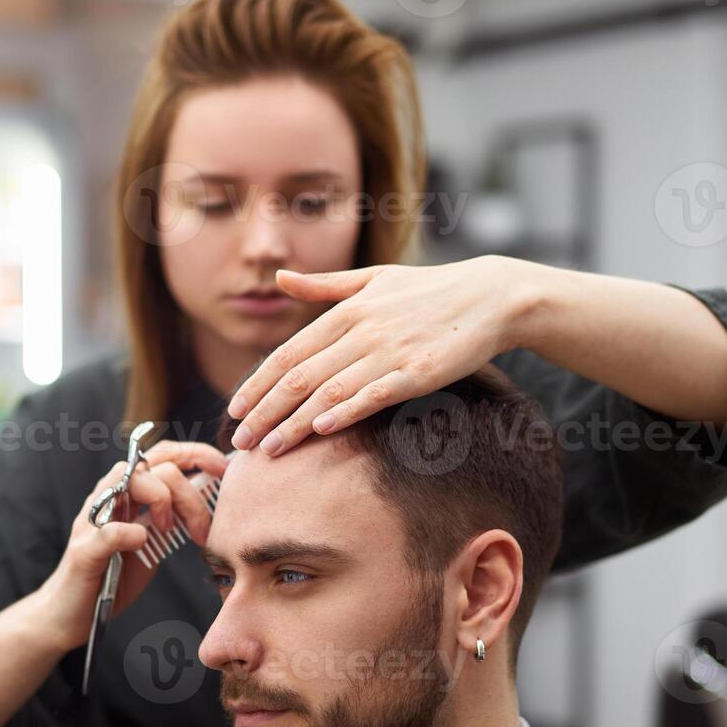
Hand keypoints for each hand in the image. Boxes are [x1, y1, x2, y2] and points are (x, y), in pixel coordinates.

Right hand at [40, 440, 229, 651]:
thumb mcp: (153, 539)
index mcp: (127, 492)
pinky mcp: (84, 551)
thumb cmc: (114, 573)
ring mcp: (93, 522)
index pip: (161, 454)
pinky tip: (142, 543)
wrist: (72, 612)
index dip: (194, 454)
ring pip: (130, 482)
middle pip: (154, 466)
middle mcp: (108, 498)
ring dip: (162, 501)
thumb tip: (212, 496)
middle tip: (199, 530)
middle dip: (189, 495)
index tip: (221, 470)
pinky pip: (109, 531)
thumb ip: (174, 515)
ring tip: (168, 531)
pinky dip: (130, 533)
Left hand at [226, 256, 536, 455]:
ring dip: (294, 423)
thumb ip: (323, 285)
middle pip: (300, 376)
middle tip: (240, 441)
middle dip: (265, 412)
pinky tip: (321, 429)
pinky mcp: (420, 371)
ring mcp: (390, 351)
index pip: (288, 353)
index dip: (258, 383)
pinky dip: (345, 411)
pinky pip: (375, 394)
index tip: (236, 409)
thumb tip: (280, 277)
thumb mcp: (374, 278)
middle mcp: (362, 329)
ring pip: (329, 390)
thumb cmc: (429, 290)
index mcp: (346, 310)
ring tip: (269, 449)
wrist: (491, 297)